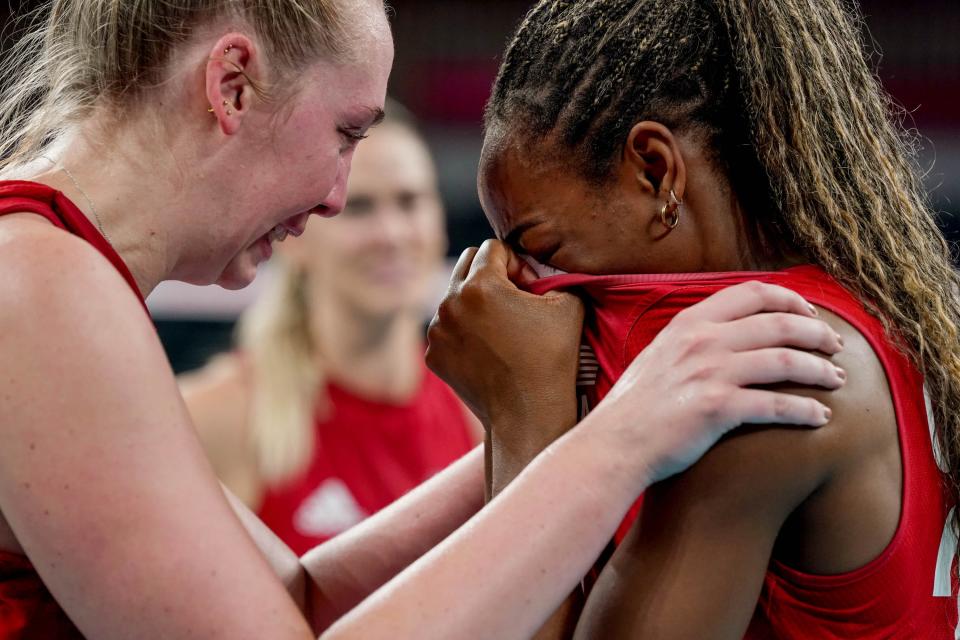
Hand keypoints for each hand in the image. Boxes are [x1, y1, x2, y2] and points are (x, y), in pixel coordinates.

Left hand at [426, 240, 583, 437]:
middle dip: (491, 273)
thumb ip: (552, 274)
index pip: (492, 248)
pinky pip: (447, 328)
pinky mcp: (433, 355)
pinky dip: (464, 332)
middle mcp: (449, 302)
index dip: (516, 262)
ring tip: (502, 328)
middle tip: (514, 299)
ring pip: (454, 297)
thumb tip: (538, 272)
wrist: (527, 415)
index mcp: (479, 285)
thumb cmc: (551, 359)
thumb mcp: (569, 303)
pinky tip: (488, 350)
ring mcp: (436, 331)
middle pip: (466, 263)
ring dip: (476, 303)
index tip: (530, 288)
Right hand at [585, 281, 845, 487]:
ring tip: (838, 380)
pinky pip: (775, 405)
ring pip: (784, 361)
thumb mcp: (660, 355)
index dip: (790, 300)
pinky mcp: (716, 408)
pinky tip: (820, 417)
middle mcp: (702, 340)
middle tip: (836, 348)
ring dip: (819, 370)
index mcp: (690, 322)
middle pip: (778, 324)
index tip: (810, 316)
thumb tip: (727, 333)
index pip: (753, 293)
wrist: (615, 444)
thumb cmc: (637, 407)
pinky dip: (805, 410)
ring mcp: (709, 372)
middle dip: (817, 334)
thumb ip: (692, 339)